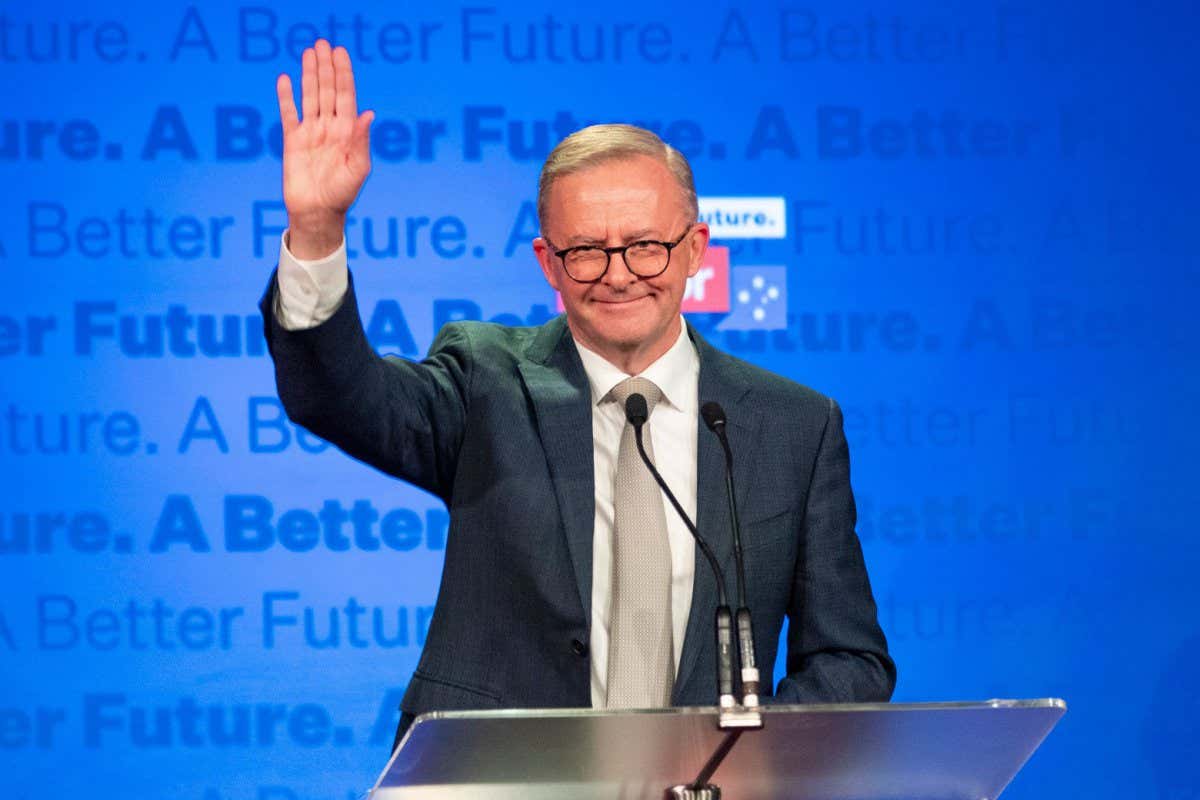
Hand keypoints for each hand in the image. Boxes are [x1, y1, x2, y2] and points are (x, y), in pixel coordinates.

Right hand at [276, 39, 373, 259]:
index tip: (341, 53)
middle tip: (323, 43)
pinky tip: (286, 79)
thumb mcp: (358, 168)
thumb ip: (361, 140)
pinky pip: (288, 114)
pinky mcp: (292, 141)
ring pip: (310, 97)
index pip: (347, 96)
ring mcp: (311, 133)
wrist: (317, 213)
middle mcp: (330, 128)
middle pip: (328, 90)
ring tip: (309, 52)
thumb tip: (368, 113)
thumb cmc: (342, 194)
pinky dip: (286, 97)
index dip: (344, 74)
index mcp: (348, 133)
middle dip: (326, 67)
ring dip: (309, 75)